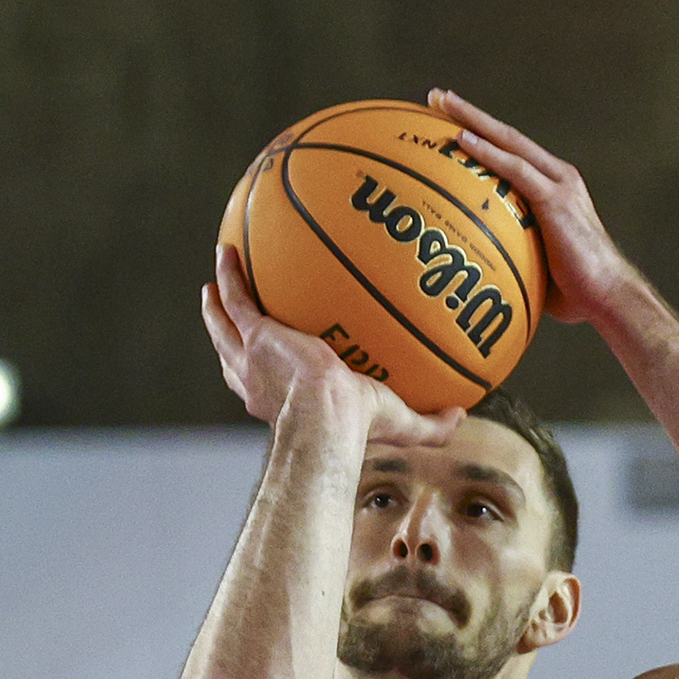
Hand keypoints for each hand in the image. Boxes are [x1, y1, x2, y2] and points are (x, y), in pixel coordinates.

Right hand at [201, 244, 459, 444]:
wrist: (326, 418)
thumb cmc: (357, 429)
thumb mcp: (400, 424)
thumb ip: (430, 423)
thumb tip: (462, 415)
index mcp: (278, 401)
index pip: (261, 386)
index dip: (256, 372)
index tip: (260, 356)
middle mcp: (257, 381)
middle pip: (231, 355)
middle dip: (225, 334)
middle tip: (224, 312)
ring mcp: (251, 356)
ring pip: (223, 325)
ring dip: (215, 304)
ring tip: (215, 279)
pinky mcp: (255, 333)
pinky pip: (236, 297)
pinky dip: (230, 274)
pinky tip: (228, 250)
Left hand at [428, 88, 630, 327]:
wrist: (607, 296)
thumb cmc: (573, 292)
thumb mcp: (535, 265)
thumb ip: (510, 252)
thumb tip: (474, 266)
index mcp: (554, 188)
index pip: (512, 152)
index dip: (482, 133)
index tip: (449, 120)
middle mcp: (558, 177)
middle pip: (506, 136)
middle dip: (470, 114)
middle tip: (436, 96)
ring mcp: (559, 185)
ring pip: (508, 141)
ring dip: (472, 121)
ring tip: (440, 103)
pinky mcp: (556, 200)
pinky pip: (515, 169)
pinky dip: (487, 152)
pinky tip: (462, 139)